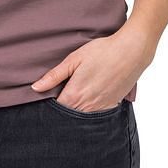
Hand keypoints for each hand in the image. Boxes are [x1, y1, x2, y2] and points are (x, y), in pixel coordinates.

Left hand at [30, 25, 153, 111]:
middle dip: (61, 110)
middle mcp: (87, 106)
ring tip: (76, 95)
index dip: (48, 106)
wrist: (131, 52)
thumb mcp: (74, 59)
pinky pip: (96, 114)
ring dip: (75, 110)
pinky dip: (90, 109)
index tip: (45, 99)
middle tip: (59, 97)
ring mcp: (100, 108)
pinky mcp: (111, 105)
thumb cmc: (102, 52)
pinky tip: (89, 97)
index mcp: (74, 95)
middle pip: (68, 115)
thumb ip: (54, 76)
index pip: (55, 110)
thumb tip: (36, 88)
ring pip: (82, 116)